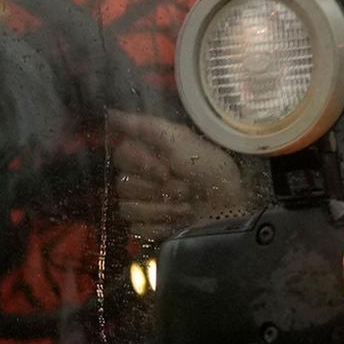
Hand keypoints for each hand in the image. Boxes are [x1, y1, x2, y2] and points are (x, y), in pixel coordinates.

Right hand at [106, 112, 248, 236]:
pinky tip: (178, 222)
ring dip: (162, 208)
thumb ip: (147, 127)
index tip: (165, 169)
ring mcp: (142, 206)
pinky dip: (160, 226)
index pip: (121, 155)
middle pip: (123, 183)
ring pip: (128, 208)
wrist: (229, 207)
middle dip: (158, 188)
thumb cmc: (211, 171)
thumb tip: (113, 113)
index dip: (141, 163)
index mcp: (149, 155)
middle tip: (184, 188)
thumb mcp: (184, 142)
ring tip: (186, 205)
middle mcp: (141, 179)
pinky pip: (137, 230)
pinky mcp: (147, 229)